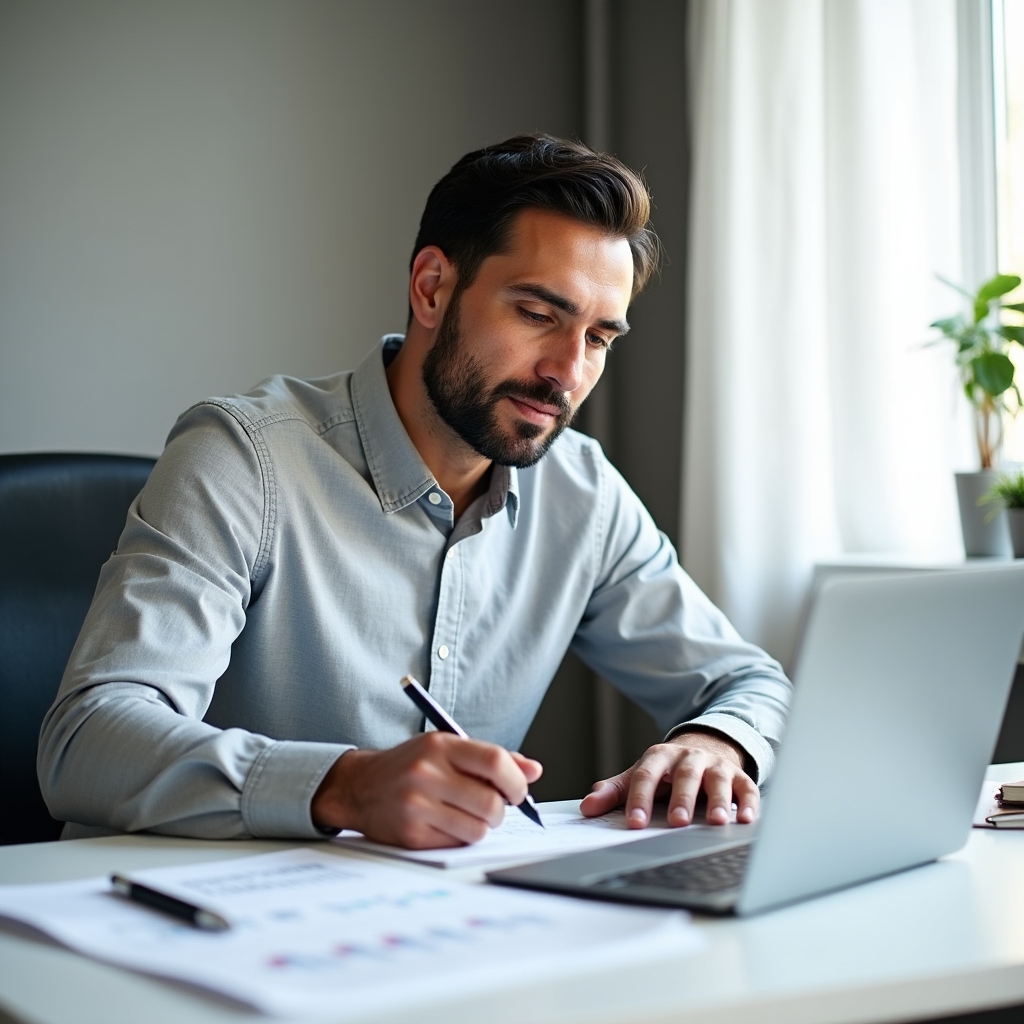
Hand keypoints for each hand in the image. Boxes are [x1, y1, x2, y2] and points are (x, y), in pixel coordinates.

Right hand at [311, 733, 542, 848]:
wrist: (360, 787)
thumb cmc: (412, 765)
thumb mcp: (447, 749)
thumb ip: (491, 759)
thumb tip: (534, 771)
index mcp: (440, 746)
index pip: (495, 761)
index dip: (516, 780)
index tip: (518, 790)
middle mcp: (427, 773)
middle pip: (491, 802)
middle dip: (501, 810)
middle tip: (493, 808)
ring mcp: (417, 805)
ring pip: (478, 828)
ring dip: (482, 826)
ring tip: (467, 815)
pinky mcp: (411, 834)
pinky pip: (457, 843)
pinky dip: (461, 837)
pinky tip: (446, 824)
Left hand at [579, 730, 757, 827]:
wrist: (704, 746)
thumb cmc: (668, 770)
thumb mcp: (641, 774)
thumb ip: (615, 791)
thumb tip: (587, 807)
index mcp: (660, 757)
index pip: (647, 777)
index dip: (640, 800)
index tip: (635, 823)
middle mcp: (689, 758)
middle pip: (685, 776)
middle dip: (682, 799)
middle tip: (677, 821)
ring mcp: (716, 766)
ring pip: (718, 780)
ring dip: (718, 801)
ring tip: (716, 821)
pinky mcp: (739, 776)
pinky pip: (747, 788)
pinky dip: (749, 803)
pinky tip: (747, 819)